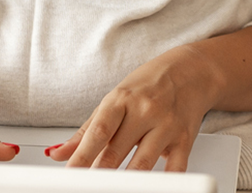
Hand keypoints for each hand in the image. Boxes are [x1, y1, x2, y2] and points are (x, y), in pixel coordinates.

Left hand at [47, 26, 251, 171]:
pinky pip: (175, 169)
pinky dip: (164, 183)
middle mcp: (145, 111)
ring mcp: (167, 125)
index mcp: (122, 99)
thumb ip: (86, 131)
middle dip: (99, 173)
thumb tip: (58, 154)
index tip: (70, 172)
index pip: (98, 132)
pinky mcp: (185, 139)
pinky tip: (152, 187)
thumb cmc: (149, 85)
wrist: (192, 71)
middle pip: (116, 151)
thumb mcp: (115, 100)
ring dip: (127, 180)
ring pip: (143, 164)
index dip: (82, 155)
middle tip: (87, 184)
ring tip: (116, 186)